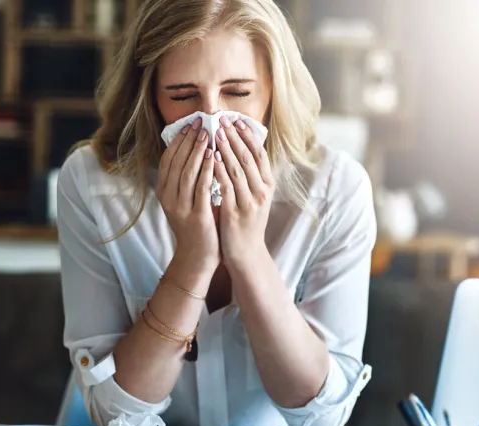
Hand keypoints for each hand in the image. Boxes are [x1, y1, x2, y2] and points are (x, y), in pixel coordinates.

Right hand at [156, 117, 219, 273]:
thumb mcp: (186, 200)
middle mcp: (168, 198)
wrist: (198, 257)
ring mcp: (180, 207)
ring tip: (208, 134)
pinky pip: (201, 188)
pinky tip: (216, 156)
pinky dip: (208, 170)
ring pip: (187, 172)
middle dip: (189, 140)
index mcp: (164, 192)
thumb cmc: (197, 226)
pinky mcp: (196, 216)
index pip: (168, 159)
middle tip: (201, 122)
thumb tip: (198, 151)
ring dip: (198, 150)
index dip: (178, 140)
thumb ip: (189, 179)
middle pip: (177, 162)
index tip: (190, 124)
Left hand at [213, 116, 275, 269]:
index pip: (260, 154)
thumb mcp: (255, 197)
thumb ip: (251, 176)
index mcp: (268, 186)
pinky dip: (218, 170)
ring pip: (237, 169)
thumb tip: (241, 149)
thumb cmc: (247, 222)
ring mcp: (249, 202)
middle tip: (222, 119)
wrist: (246, 253)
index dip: (249, 136)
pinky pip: (225, 186)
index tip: (237, 121)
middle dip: (234, 137)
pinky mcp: (235, 212)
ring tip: (214, 132)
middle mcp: (262, 192)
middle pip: (248, 157)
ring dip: (225, 148)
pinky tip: (210, 157)